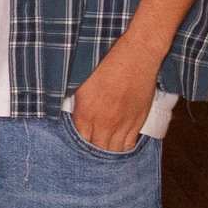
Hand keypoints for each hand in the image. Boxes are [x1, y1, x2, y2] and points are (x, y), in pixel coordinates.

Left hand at [69, 37, 159, 154]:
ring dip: (108, 151)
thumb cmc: (105, 64)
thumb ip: (76, 105)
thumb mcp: (80, 84)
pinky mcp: (138, 121)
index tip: (78, 145)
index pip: (79, 142)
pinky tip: (118, 145)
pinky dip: (123, 147)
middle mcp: (105, 123)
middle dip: (93, 151)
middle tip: (91, 149)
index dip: (78, 146)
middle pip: (97, 150)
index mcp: (86, 114)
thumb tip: (69, 118)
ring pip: (114, 150)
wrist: (135, 56)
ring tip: (104, 148)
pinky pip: (130, 144)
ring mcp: (123, 124)